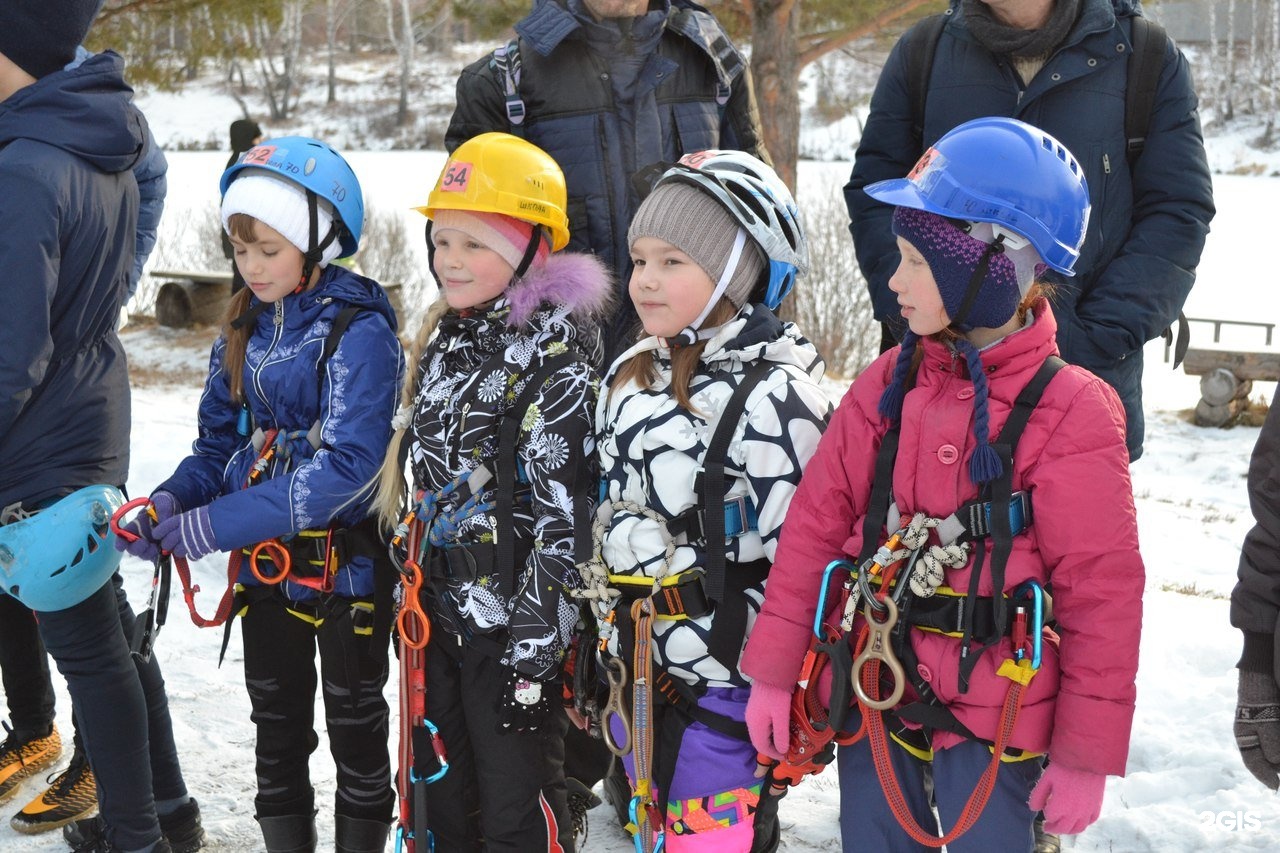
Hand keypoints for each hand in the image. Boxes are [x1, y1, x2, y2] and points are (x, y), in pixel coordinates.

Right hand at [114, 492, 178, 559]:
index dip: (120, 542)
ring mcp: (150, 544)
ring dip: (148, 553)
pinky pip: (157, 558)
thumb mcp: (163, 501)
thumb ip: (162, 509)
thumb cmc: (164, 504)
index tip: (121, 546)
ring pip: (144, 555)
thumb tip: (162, 521)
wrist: (176, 510)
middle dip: (136, 548)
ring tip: (156, 548)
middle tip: (144, 543)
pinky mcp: (161, 550)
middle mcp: (139, 537)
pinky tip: (164, 552)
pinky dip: (159, 557)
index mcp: (134, 526)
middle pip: (132, 549)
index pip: (122, 537)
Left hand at [153, 506, 219, 560]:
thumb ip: (182, 523)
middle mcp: (180, 532)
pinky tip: (198, 549)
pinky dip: (193, 554)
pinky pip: (189, 557)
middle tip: (174, 543)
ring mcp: (187, 543)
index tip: (159, 535)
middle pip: (166, 544)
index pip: (161, 529)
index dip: (158, 533)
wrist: (224, 522)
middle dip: (168, 545)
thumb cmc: (210, 516)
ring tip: (188, 546)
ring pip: (176, 552)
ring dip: (181, 551)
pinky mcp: (196, 552)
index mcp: (179, 521)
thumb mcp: (193, 515)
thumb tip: (175, 530)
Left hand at [498, 669, 550, 731]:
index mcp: (509, 708)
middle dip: (513, 727)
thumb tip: (498, 712)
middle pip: (516, 729)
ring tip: (525, 725)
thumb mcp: (501, 686)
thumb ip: (498, 702)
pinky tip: (537, 723)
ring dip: (526, 729)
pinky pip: (544, 725)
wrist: (535, 665)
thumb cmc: (515, 674)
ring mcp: (536, 712)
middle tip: (513, 723)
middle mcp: (522, 713)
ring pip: (531, 730)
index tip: (502, 726)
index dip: (501, 729)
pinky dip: (539, 727)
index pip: (502, 728)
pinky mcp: (547, 709)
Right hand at [746, 681, 791, 761]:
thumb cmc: (777, 693)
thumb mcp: (781, 715)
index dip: (773, 754)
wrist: (771, 671)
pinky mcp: (755, 707)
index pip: (761, 747)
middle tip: (784, 751)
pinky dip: (768, 731)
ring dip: (770, 740)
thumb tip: (782, 751)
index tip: (786, 756)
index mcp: (755, 724)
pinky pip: (760, 725)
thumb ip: (781, 734)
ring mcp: (751, 713)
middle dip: (771, 748)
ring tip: (783, 741)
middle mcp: (750, 720)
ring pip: (759, 733)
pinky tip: (778, 729)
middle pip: (758, 741)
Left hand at [1028, 763, 1106, 834]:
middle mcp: (1074, 813)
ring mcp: (1087, 811)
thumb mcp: (1046, 779)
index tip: (1044, 808)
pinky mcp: (1097, 806)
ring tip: (1062, 827)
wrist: (1086, 758)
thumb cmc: (1064, 767)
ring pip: (1078, 828)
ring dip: (1069, 830)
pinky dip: (1083, 823)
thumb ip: (1038, 796)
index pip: (1050, 817)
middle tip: (1048, 827)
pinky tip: (1078, 820)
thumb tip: (1033, 809)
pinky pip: (1091, 821)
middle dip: (1054, 828)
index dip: (1046, 813)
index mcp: (1060, 807)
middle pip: (1063, 828)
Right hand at [1235, 669, 1279, 789]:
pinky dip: (1276, 749)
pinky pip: (1273, 741)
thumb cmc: (1261, 701)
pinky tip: (1278, 749)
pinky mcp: (1272, 723)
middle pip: (1264, 759)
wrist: (1263, 678)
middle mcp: (1253, 736)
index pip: (1253, 763)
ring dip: (1276, 758)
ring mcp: (1263, 731)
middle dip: (1274, 767)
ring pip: (1271, 752)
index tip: (1276, 787)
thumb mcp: (1266, 725)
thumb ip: (1272, 747)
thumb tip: (1277, 765)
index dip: (1264, 776)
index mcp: (1245, 738)